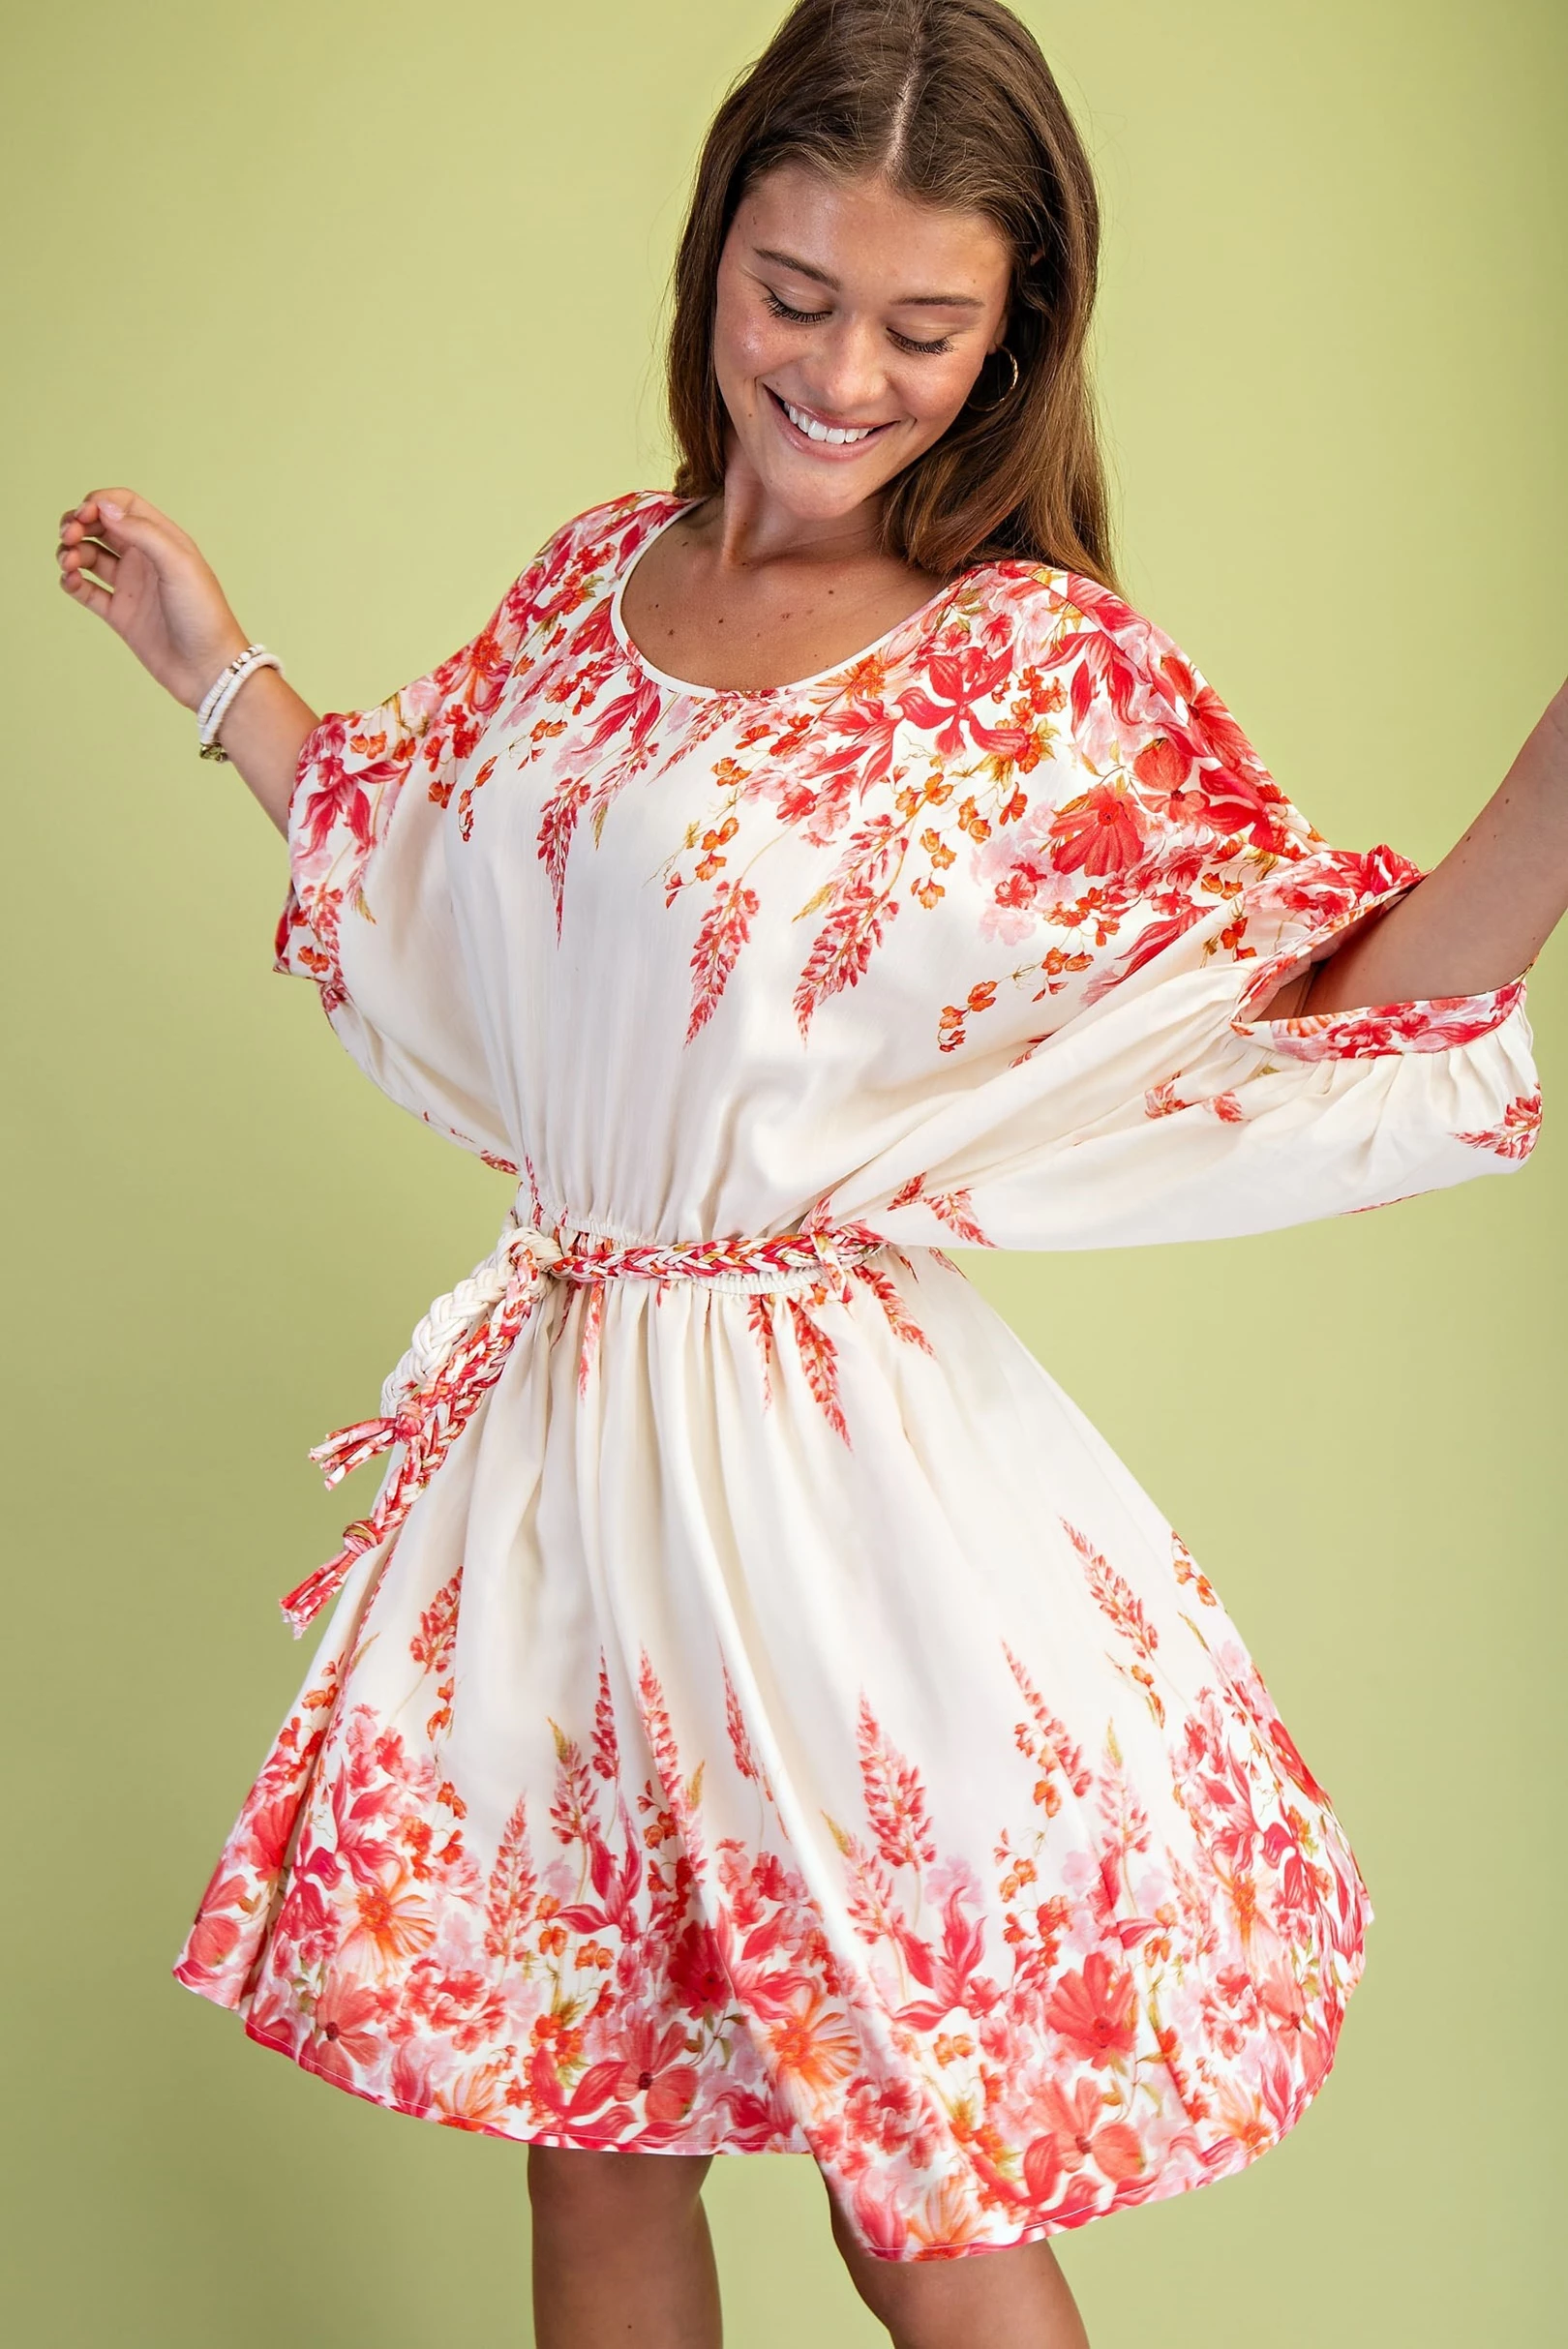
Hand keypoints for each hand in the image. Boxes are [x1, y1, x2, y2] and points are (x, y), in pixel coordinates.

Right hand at [56, 487, 251, 710]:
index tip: (84, 516)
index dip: (99, 503)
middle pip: (100, 526)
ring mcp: (131, 586)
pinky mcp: (120, 614)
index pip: (123, 504)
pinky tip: (71, 581)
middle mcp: (145, 559)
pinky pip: (87, 590)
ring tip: (68, 563)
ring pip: (89, 556)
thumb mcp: (179, 565)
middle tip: (68, 535)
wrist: (209, 670)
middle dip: (77, 524)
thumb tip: (104, 507)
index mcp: (163, 540)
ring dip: (71, 552)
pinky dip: (72, 581)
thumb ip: (143, 532)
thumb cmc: (204, 615)